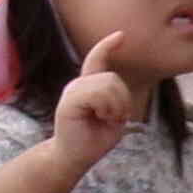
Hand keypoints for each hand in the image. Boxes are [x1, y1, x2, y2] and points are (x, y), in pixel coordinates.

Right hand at [52, 31, 136, 178]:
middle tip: (114, 118)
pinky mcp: (70, 101)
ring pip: (108, 85)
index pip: (97, 59)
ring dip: (116, 106)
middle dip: (123, 100)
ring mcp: (73, 91)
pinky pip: (98, 95)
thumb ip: (117, 99)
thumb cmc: (94, 139)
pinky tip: (100, 118)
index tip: (121, 35)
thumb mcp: (114, 117)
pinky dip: (107, 108)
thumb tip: (117, 88)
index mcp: (89, 86)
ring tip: (106, 119)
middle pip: (113, 78)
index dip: (107, 46)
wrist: (75, 157)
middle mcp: (79, 84)